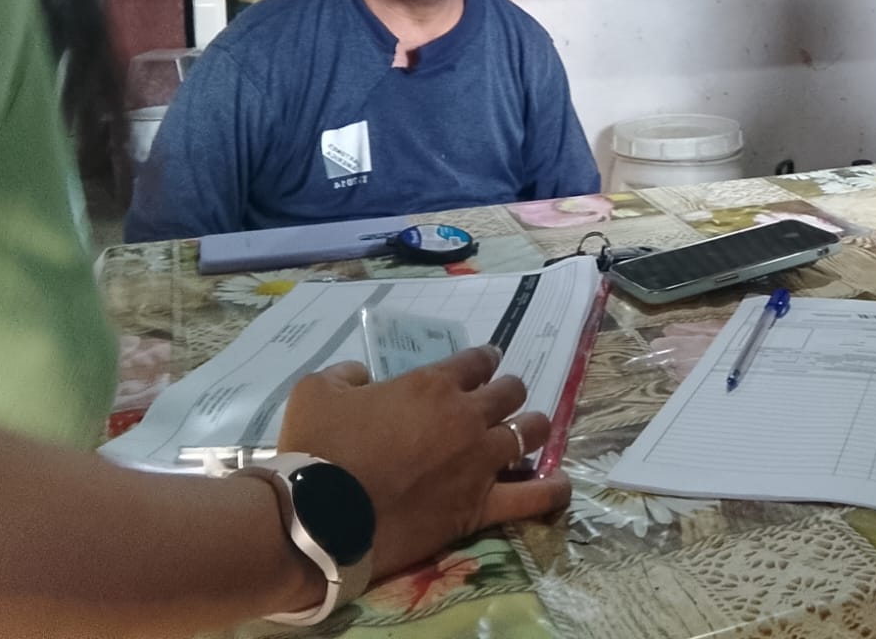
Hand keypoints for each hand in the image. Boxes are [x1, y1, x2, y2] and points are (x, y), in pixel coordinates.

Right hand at [278, 346, 571, 579]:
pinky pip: (533, 496)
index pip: (476, 360)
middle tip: (501, 399)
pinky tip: (560, 483)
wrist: (318, 517)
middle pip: (510, 392)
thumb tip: (361, 377)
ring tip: (529, 431)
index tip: (485, 363)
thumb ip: (346, 374)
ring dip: (531, 427)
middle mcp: (466, 417)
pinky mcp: (480, 506)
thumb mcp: (316, 389)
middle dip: (508, 391)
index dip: (483, 359)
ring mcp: (479, 461)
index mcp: (432, 384)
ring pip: (530, 432)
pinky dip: (552, 488)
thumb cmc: (315, 449)